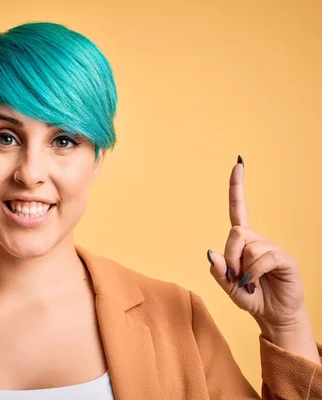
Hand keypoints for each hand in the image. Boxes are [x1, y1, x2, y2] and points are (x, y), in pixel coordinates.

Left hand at [206, 156, 309, 336]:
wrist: (274, 315)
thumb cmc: (251, 297)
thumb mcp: (227, 286)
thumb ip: (218, 271)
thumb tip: (210, 253)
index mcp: (243, 242)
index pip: (238, 209)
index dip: (237, 187)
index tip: (239, 163)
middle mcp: (257, 240)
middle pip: (235, 232)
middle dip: (229, 256)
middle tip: (235, 276)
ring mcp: (272, 248)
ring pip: (248, 246)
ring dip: (242, 269)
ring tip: (249, 282)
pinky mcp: (284, 259)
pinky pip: (262, 258)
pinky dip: (253, 273)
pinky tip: (256, 282)